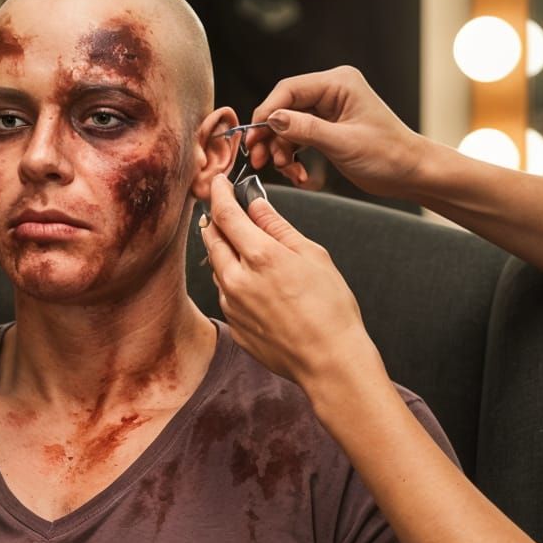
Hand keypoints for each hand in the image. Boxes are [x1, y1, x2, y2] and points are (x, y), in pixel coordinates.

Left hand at [202, 174, 376, 391]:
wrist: (330, 361)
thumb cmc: (331, 309)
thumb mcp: (313, 256)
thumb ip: (278, 227)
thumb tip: (256, 204)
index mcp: (259, 257)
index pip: (225, 214)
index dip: (219, 193)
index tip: (218, 181)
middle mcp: (236, 280)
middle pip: (211, 238)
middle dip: (216, 219)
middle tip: (226, 208)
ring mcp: (231, 305)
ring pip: (217, 267)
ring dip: (225, 251)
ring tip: (247, 246)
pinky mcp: (234, 326)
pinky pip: (226, 294)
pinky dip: (234, 280)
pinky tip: (257, 283)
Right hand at [241, 64, 425, 200]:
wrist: (411, 173)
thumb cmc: (388, 155)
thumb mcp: (343, 143)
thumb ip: (305, 129)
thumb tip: (271, 119)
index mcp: (339, 83)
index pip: (289, 90)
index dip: (267, 113)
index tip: (253, 136)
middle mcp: (331, 91)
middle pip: (284, 108)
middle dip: (271, 136)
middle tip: (259, 159)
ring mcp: (328, 109)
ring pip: (287, 126)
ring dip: (281, 150)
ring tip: (287, 172)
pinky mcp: (326, 127)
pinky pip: (297, 137)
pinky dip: (293, 156)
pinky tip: (298, 173)